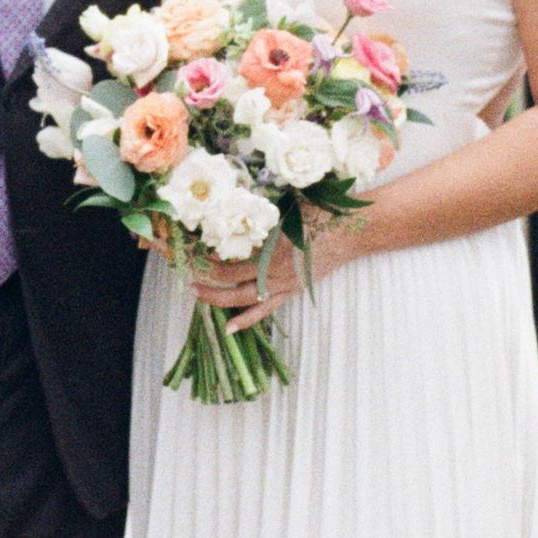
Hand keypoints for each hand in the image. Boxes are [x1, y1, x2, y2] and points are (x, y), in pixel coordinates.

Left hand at [193, 216, 358, 325]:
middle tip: (186, 278)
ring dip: (219, 300)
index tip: (191, 252)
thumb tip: (231, 211)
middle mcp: (272, 272)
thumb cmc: (320, 213)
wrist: (351, 231)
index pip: (228, 261)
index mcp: (268, 250)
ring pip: (244, 299)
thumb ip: (259, 216)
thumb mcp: (284, 209)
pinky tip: (230, 328)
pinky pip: (266, 309)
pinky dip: (247, 319)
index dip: (205, 261)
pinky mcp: (293, 291)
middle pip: (230, 282)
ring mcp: (283, 285)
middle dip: (205, 281)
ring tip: (198, 297)